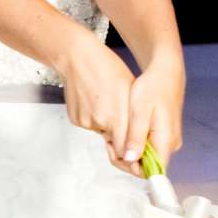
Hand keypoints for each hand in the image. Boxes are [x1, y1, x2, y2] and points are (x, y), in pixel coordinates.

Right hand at [55, 32, 137, 169]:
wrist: (78, 57)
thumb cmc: (107, 69)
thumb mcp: (131, 92)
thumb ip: (136, 120)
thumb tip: (141, 142)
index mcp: (117, 116)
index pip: (127, 152)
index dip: (134, 158)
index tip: (140, 160)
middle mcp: (99, 123)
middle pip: (115, 146)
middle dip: (123, 143)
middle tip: (128, 131)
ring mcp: (85, 122)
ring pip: (104, 135)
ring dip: (110, 127)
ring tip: (110, 104)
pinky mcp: (76, 120)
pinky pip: (92, 126)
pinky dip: (97, 120)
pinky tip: (98, 102)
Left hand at [125, 58, 185, 174]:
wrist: (166, 73)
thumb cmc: (153, 88)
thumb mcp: (139, 112)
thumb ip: (136, 137)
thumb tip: (131, 160)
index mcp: (165, 141)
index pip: (153, 172)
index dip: (133, 169)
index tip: (118, 155)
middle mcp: (171, 145)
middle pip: (148, 167)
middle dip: (127, 159)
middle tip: (111, 142)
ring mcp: (169, 140)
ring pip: (147, 158)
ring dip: (129, 151)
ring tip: (116, 134)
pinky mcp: (165, 135)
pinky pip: (149, 148)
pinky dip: (135, 143)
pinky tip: (125, 131)